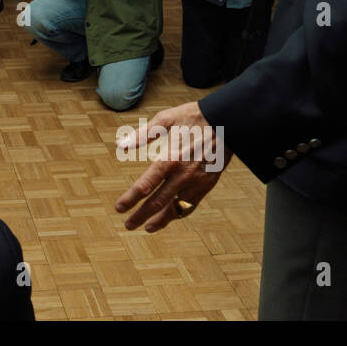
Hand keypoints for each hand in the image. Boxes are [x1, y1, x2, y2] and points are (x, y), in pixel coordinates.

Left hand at [115, 101, 229, 232]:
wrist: (226, 121)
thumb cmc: (193, 117)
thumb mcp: (165, 120)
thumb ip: (142, 135)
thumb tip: (120, 147)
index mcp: (169, 158)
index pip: (145, 185)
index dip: (130, 199)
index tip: (119, 208)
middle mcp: (183, 175)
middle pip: (157, 202)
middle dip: (140, 216)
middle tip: (128, 225)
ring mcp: (197, 182)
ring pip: (176, 208)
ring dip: (160, 220)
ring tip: (147, 228)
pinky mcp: (208, 184)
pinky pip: (191, 204)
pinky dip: (179, 213)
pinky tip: (171, 216)